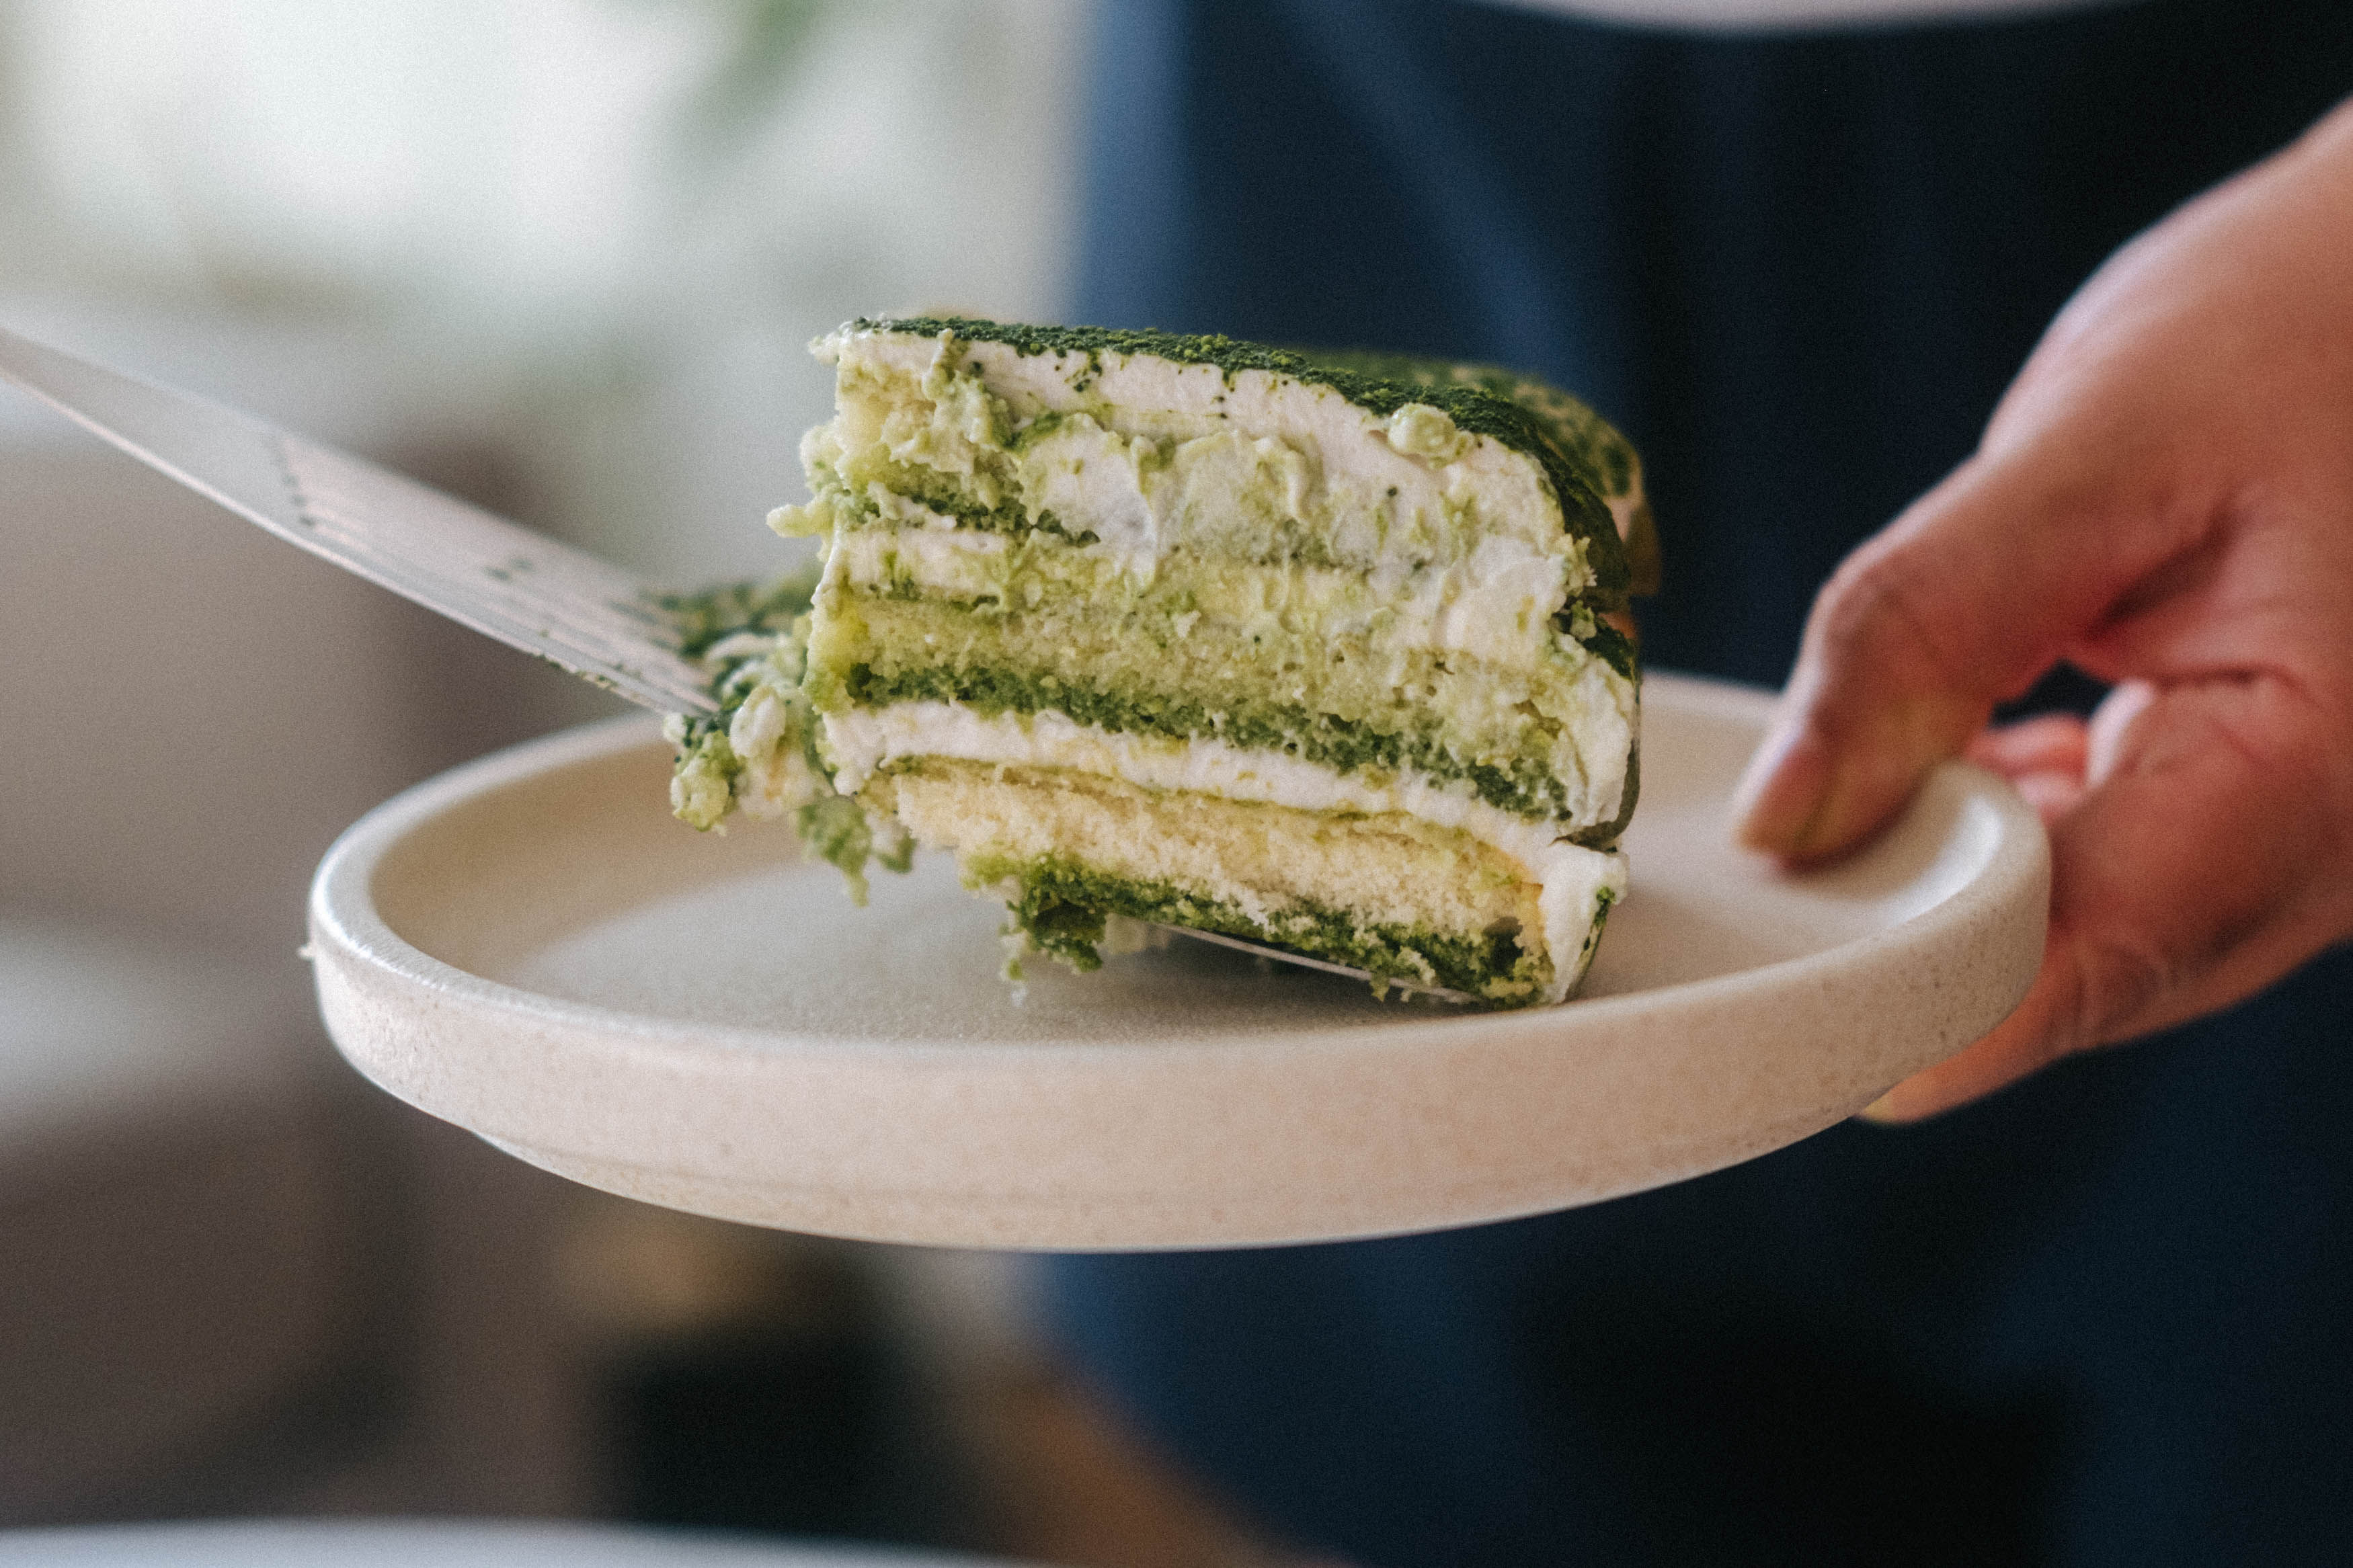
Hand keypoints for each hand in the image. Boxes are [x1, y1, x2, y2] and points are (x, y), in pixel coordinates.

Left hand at [1732, 95, 2352, 1121]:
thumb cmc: (2299, 324)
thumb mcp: (2093, 449)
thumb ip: (1921, 630)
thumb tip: (1779, 821)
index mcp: (2317, 780)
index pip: (2069, 965)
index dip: (1893, 1002)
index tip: (1744, 989)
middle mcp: (2340, 857)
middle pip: (2073, 979)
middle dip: (1904, 943)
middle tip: (1759, 880)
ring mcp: (2317, 849)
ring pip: (2089, 944)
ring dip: (1953, 886)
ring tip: (1859, 788)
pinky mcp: (2277, 815)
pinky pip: (2122, 882)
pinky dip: (2015, 840)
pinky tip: (1959, 762)